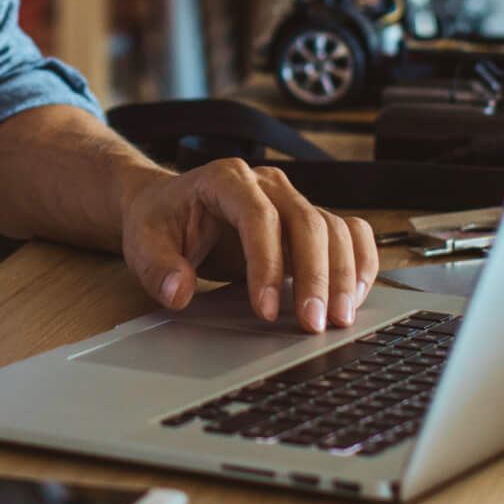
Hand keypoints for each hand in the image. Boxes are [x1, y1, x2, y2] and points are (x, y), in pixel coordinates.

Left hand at [120, 163, 379, 332]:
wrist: (169, 205)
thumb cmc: (161, 223)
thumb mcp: (144, 244)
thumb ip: (158, 268)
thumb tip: (179, 291)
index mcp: (225, 179)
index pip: (257, 215)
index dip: (267, 263)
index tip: (265, 310)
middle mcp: (267, 183)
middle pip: (307, 221)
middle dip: (315, 276)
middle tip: (313, 324)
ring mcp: (292, 199)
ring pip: (334, 228)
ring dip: (342, 275)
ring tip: (339, 319)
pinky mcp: (307, 219)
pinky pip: (349, 232)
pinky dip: (359, 262)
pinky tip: (355, 296)